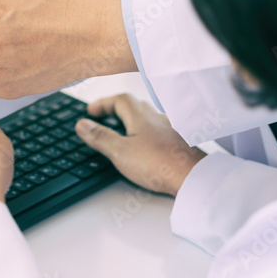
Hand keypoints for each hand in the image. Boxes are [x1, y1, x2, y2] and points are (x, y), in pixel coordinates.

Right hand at [74, 94, 206, 196]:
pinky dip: (147, 133)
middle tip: (104, 117)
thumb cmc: (160, 165)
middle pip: (135, 106)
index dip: (103, 103)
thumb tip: (82, 124)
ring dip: (133, 120)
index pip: (120, 99)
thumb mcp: (120, 152)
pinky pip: (159, 131)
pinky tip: (146, 146)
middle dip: (117, 109)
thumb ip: (100, 137)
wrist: (194, 178)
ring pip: (148, 118)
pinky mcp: (180, 143)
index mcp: (141, 116)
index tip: (91, 111)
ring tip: (122, 131)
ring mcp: (171, 130)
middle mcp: (157, 118)